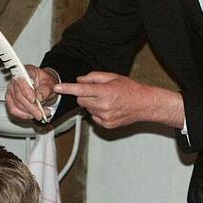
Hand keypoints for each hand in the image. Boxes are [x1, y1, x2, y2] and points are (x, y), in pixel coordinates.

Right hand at [5, 65, 58, 120]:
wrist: (44, 85)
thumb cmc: (45, 81)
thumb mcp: (49, 83)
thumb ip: (45, 90)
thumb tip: (39, 97)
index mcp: (24, 71)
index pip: (21, 82)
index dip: (27, 92)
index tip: (35, 100)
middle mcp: (15, 81)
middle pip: (18, 96)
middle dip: (30, 107)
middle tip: (40, 113)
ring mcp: (11, 90)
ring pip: (15, 105)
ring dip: (28, 113)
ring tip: (40, 115)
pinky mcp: (10, 100)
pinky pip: (13, 110)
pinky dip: (23, 115)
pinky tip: (31, 116)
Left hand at [54, 71, 183, 128]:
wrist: (145, 105)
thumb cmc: (130, 88)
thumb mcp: (112, 77)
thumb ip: (94, 77)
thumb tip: (79, 80)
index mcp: (105, 92)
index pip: (81, 90)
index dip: (67, 89)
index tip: (57, 88)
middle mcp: (103, 106)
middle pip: (81, 100)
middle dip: (84, 95)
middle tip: (97, 92)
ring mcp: (105, 117)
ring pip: (87, 109)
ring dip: (92, 104)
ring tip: (107, 100)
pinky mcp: (106, 125)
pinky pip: (93, 117)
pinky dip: (97, 112)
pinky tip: (109, 108)